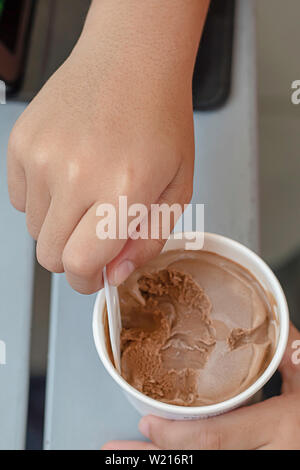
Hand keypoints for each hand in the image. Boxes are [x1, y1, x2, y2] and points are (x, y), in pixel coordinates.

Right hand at [7, 0, 208, 293]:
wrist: (131, 60)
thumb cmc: (160, 119)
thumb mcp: (177, 188)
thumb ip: (148, 241)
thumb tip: (115, 273)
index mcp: (121, 191)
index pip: (80, 264)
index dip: (87, 280)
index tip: (93, 275)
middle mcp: (74, 176)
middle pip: (50, 255)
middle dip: (73, 257)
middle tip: (94, 236)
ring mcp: (41, 157)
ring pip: (35, 229)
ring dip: (59, 225)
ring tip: (86, 192)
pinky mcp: (21, 143)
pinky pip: (21, 198)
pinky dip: (43, 198)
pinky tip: (68, 173)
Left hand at [103, 323, 299, 449]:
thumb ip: (290, 356)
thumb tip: (271, 326)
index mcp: (279, 428)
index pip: (216, 438)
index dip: (175, 436)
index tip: (146, 424)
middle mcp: (268, 461)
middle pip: (202, 464)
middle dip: (151, 460)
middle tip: (114, 448)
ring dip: (163, 466)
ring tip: (128, 456)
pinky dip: (187, 466)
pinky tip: (170, 460)